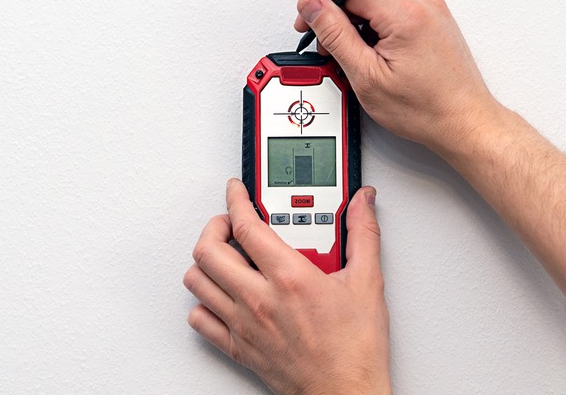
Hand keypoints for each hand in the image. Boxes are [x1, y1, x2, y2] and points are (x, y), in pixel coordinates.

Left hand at [183, 179, 389, 393]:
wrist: (346, 394)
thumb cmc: (355, 349)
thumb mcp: (367, 282)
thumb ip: (363, 234)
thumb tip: (362, 204)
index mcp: (289, 277)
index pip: (245, 225)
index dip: (236, 199)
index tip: (237, 191)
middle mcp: (259, 299)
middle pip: (209, 249)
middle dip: (215, 226)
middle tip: (230, 222)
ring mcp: (244, 324)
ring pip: (197, 280)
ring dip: (206, 260)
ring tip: (225, 253)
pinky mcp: (238, 348)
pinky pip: (199, 318)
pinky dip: (203, 300)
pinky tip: (222, 293)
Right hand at [294, 0, 502, 154]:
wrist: (463, 121)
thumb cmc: (426, 108)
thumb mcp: (367, 76)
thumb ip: (336, 36)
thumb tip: (314, 8)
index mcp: (405, 13)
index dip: (320, 0)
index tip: (305, 18)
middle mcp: (422, 3)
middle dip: (333, 8)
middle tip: (319, 36)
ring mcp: (431, 9)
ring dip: (353, 16)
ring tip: (345, 50)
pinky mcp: (433, 19)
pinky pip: (393, 7)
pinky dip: (373, 23)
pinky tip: (368, 49)